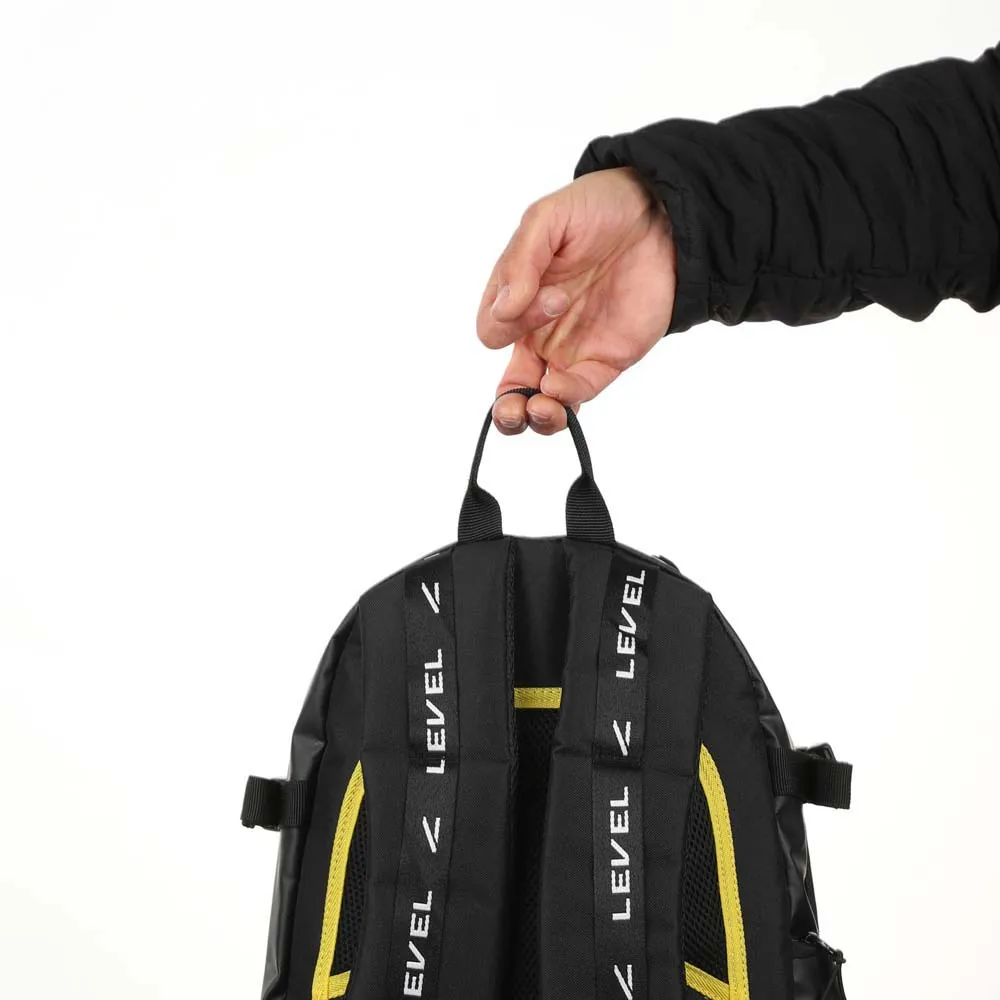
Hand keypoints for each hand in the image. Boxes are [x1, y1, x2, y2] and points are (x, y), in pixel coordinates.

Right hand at [477, 167, 675, 433]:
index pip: (494, 332)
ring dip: (535, 415)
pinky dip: (567, 398)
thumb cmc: (597, 208)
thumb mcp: (547, 220)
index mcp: (516, 300)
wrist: (661, 212)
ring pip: (544, 400)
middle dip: (505, 407)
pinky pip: (581, 391)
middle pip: (511, 385)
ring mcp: (573, 350)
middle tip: (511, 408)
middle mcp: (540, 332)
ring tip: (539, 409)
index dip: (510, 323)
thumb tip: (504, 308)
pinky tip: (559, 389)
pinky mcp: (608, 360)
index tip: (549, 292)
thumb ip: (519, 262)